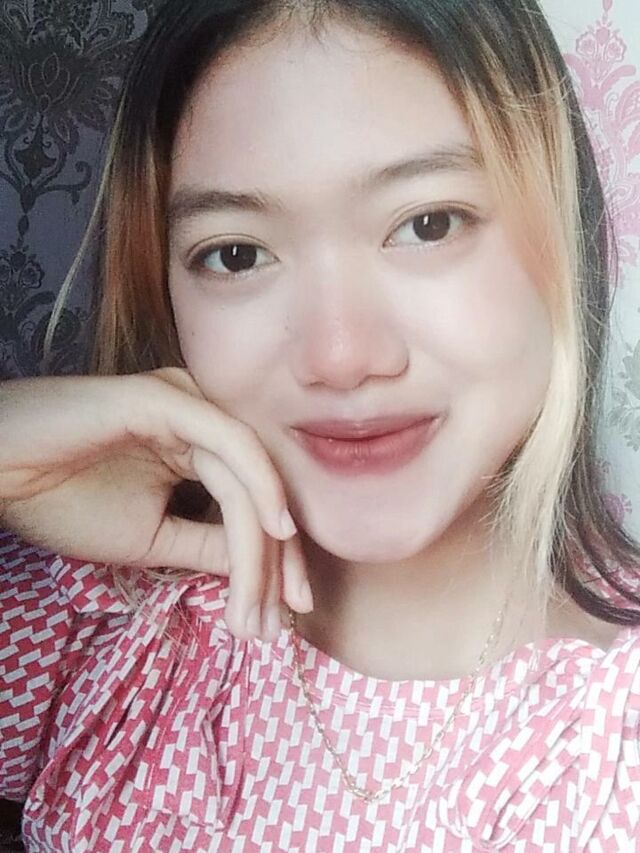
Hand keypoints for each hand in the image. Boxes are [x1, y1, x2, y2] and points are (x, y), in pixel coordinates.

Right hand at [0, 368, 312, 640]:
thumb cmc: (60, 499)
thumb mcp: (150, 537)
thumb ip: (206, 544)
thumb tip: (260, 569)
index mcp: (196, 444)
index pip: (252, 502)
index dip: (274, 558)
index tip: (284, 615)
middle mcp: (200, 419)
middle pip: (261, 490)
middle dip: (280, 558)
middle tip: (289, 617)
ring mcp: (185, 403)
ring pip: (248, 477)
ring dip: (263, 544)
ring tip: (264, 606)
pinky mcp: (165, 398)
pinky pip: (227, 444)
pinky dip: (257, 486)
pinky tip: (276, 531)